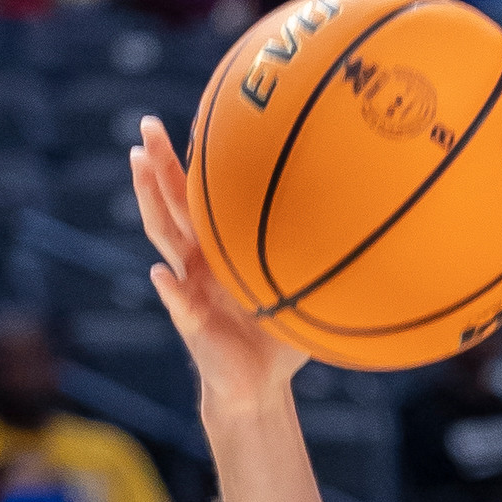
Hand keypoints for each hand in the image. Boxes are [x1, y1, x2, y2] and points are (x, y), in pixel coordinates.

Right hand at [131, 117, 306, 413]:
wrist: (258, 385)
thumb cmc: (280, 335)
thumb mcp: (302, 288)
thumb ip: (318, 260)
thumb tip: (363, 222)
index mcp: (220, 247)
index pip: (203, 195)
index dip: (197, 159)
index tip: (197, 116)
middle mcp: (198, 259)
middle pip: (172, 201)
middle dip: (158, 162)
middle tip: (147, 124)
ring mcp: (188, 286)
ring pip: (162, 235)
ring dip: (148, 199)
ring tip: (138, 163)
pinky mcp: (190, 321)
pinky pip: (177, 302)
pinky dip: (168, 289)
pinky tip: (158, 274)